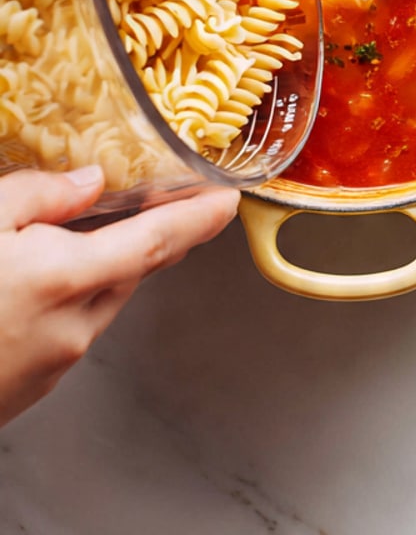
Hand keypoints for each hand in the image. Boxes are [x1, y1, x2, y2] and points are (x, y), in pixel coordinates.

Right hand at [0, 167, 238, 426]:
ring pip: (99, 301)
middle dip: (149, 235)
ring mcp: (52, 364)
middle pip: (133, 270)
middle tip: (155, 200)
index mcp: (66, 278)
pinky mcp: (29, 389)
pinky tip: (28, 286)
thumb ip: (36, 196)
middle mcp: (73, 326)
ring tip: (71, 239)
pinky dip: (66, 299)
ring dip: (99, 268)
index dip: (201, 215)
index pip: (161, 239)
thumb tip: (89, 182)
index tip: (231, 199)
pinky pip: (69, 330)